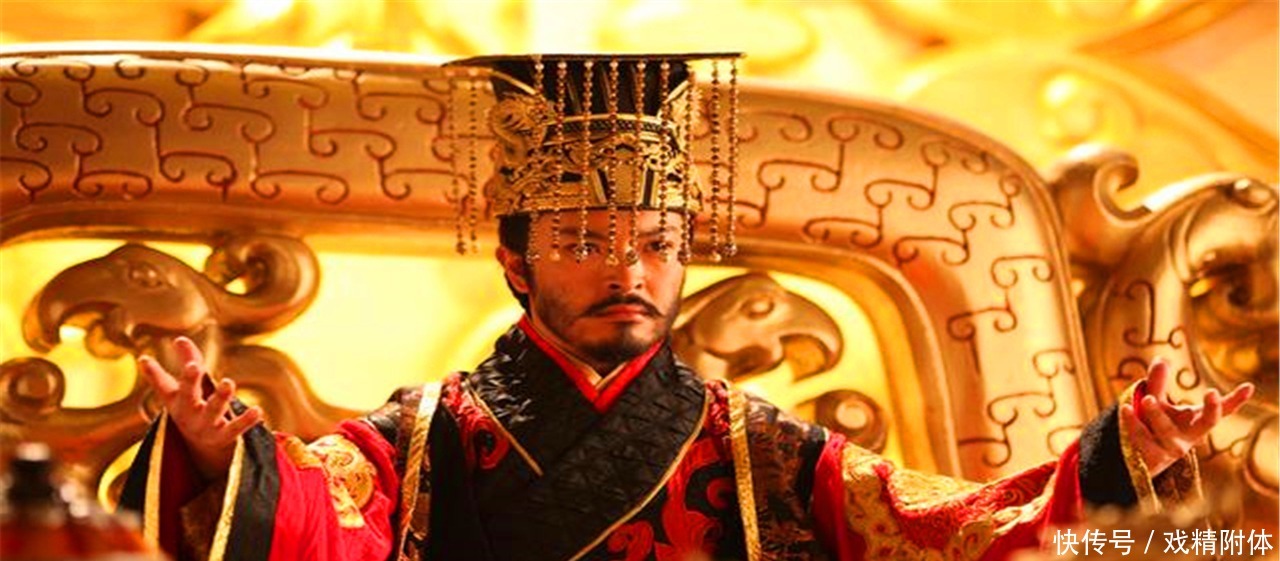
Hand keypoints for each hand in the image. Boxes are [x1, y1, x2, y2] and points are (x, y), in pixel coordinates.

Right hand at [138, 336, 261, 479]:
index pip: (163, 385)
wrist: (200, 449)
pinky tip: (258, 411)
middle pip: (187, 394)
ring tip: (228, 382)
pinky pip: (236, 428)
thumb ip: (188, 361)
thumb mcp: (188, 387)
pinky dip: (247, 420)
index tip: (144, 358)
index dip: (154, 373)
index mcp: (176, 400)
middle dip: (190, 381)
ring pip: (213, 410)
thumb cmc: (192, 407)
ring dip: (220, 396)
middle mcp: (188, 413)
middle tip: (195, 366)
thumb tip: (180, 338)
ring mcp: (205, 426)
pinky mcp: (224, 437)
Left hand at [1119, 359, 1252, 475]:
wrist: (1141, 455)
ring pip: (1167, 432)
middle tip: (1212, 392)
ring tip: (1146, 399)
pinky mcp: (1154, 456)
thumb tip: (1161, 359)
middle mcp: (1190, 436)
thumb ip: (1158, 382)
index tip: (1248, 387)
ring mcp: (1173, 448)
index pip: (1220, 412)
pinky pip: (1142, 439)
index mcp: (1196, 422)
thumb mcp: (1157, 399)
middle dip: (1212, 410)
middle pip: (1208, 424)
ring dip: (1157, 415)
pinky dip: (1132, 423)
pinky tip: (1124, 408)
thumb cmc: (1155, 423)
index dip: (1235, 401)